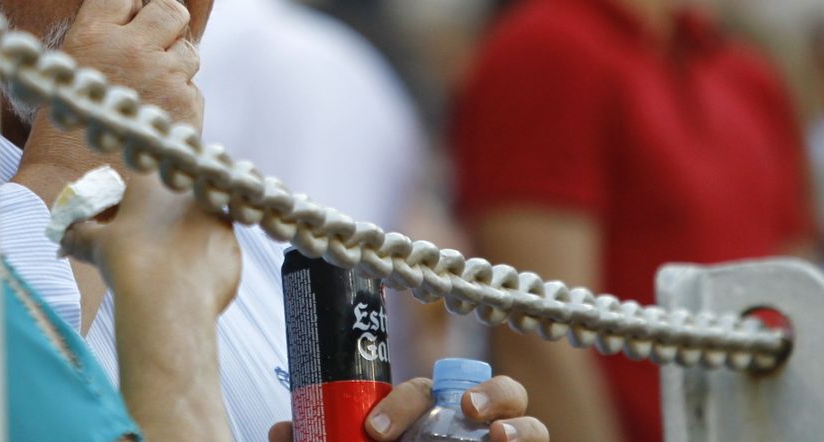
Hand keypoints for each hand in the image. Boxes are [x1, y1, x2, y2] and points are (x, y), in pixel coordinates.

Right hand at [58, 0, 201, 126]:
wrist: (76, 190)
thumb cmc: (63, 133)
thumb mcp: (68, 72)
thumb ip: (100, 39)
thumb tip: (136, 18)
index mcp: (91, 33)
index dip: (124, 8)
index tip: (118, 30)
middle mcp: (132, 48)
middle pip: (172, 10)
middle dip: (165, 27)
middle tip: (149, 52)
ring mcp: (164, 76)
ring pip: (189, 50)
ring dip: (174, 67)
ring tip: (147, 95)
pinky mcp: (187, 106)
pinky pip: (193, 88)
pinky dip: (180, 102)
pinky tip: (153, 121)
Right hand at [59, 163, 240, 317]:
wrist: (168, 301)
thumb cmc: (129, 264)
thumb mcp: (97, 245)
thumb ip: (80, 234)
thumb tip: (63, 236)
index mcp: (154, 181)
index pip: (140, 182)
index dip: (130, 204)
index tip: (124, 224)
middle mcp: (190, 190)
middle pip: (173, 201)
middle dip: (161, 219)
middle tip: (146, 246)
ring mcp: (216, 216)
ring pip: (197, 224)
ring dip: (184, 238)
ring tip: (167, 267)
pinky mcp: (233, 245)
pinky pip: (215, 250)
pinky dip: (202, 262)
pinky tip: (187, 280)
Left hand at [267, 375, 548, 441]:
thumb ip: (322, 440)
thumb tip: (280, 427)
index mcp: (429, 417)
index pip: (422, 391)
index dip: (401, 405)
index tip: (375, 433)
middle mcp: (471, 424)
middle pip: (487, 387)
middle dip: (481, 390)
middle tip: (460, 414)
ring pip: (525, 414)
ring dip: (514, 417)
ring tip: (495, 436)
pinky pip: (543, 440)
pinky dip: (527, 435)